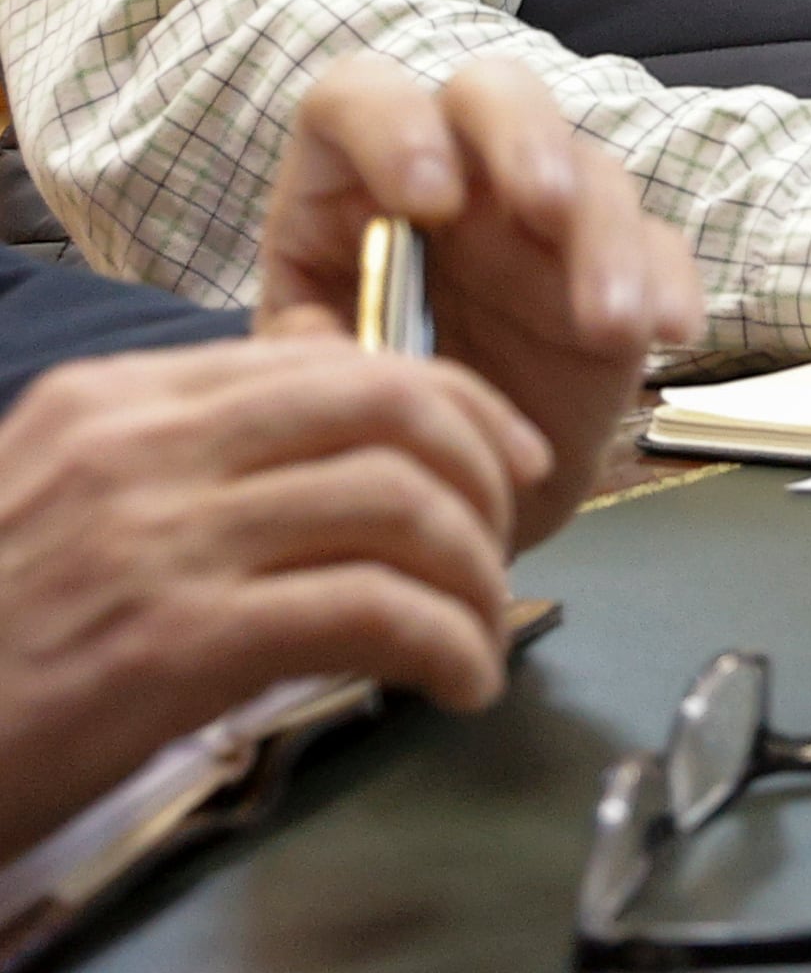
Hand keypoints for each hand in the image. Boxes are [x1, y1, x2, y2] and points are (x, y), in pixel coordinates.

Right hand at [0, 334, 546, 862]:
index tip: (502, 460)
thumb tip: (340, 459)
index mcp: (118, 401)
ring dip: (475, 574)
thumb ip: (186, 463)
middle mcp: (142, 448)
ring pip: (399, 505)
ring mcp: (161, 540)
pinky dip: (448, 643)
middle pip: (390, 409)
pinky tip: (458, 681)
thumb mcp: (69, 507)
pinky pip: (372, 612)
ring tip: (482, 630)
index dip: (451, 404)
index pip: (335, 362)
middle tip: (508, 538)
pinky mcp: (179, 640)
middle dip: (483, 471)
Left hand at [250, 57, 698, 549]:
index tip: (425, 205)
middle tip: (543, 206)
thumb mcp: (300, 387)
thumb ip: (304, 356)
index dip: (394, 127)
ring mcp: (543, 215)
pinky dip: (668, 284)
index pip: (361, 96)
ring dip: (606, 241)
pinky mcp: (615, 265)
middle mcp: (455, 173)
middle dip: (526, 138)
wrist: (432, 490)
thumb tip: (327, 336)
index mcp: (351, 181)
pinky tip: (670, 332)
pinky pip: (660, 247)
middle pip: (495, 93)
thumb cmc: (355, 415)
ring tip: (609, 326)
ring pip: (595, 173)